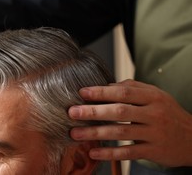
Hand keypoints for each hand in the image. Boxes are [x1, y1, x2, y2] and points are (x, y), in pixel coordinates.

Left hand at [68, 79, 191, 166]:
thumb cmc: (167, 112)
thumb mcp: (155, 95)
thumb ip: (132, 88)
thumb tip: (106, 85)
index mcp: (152, 97)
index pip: (123, 92)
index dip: (101, 92)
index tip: (81, 92)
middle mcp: (153, 114)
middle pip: (119, 111)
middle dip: (93, 112)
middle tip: (72, 112)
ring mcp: (154, 134)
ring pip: (121, 133)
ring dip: (95, 133)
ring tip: (75, 133)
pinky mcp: (154, 151)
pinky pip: (128, 153)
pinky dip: (110, 153)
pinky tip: (94, 152)